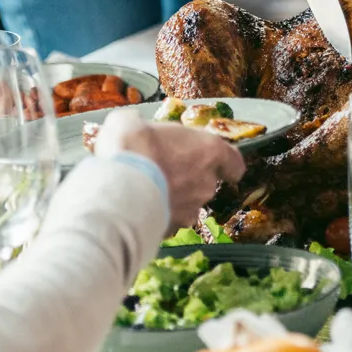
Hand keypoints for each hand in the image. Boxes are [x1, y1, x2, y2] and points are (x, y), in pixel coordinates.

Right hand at [91, 108, 245, 226]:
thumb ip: (142, 126)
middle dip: (189, 179)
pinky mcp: (172, 229)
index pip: (234, 162)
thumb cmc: (133, 146)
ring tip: (148, 191)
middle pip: (207, 182)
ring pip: (189, 204)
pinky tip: (138, 209)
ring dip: (174, 199)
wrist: (117, 187)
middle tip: (163, 170)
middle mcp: (207, 182)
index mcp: (209, 150)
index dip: (226, 164)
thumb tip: (129, 124)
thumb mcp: (132, 122)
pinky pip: (169, 221)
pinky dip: (158, 216)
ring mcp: (191, 209)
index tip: (219, 164)